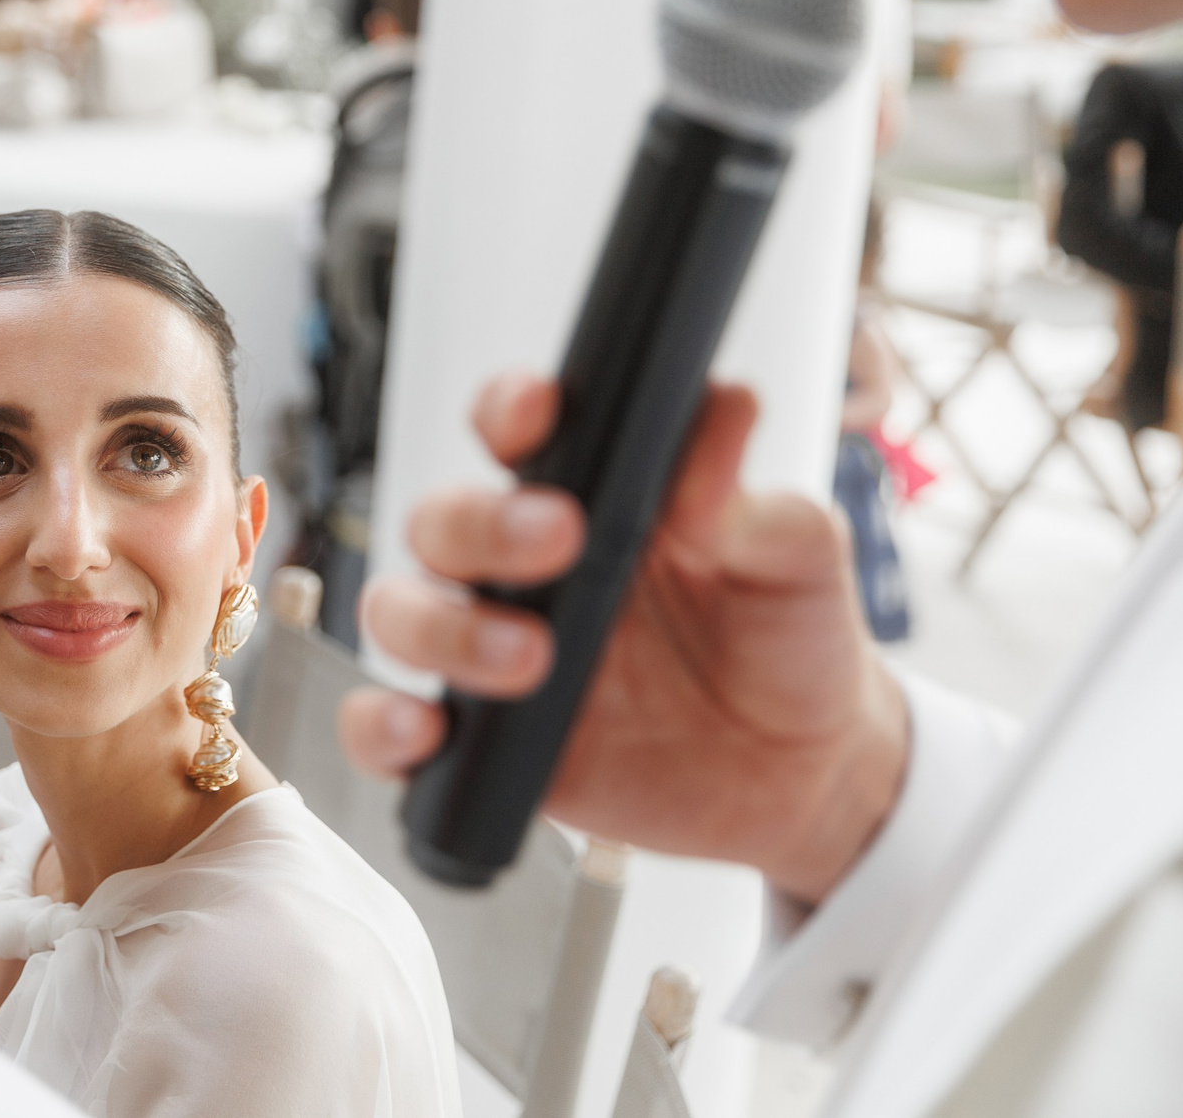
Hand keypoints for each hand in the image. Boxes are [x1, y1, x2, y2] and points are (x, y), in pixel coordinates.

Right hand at [338, 374, 909, 904]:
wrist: (802, 771)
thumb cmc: (786, 640)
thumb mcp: (800, 560)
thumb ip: (762, 498)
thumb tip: (727, 412)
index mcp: (589, 498)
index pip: (517, 431)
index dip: (508, 410)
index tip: (537, 412)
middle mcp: (522, 568)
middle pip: (441, 520)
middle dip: (479, 525)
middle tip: (558, 540)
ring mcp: (491, 651)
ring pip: (399, 613)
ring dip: (441, 627)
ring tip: (528, 657)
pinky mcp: (480, 742)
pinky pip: (387, 727)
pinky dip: (380, 727)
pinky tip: (423, 734)